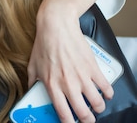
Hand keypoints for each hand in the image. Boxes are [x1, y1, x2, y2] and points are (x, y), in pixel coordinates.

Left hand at [27, 4, 112, 122]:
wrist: (56, 26)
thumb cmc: (44, 43)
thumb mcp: (32, 64)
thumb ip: (32, 80)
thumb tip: (30, 89)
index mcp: (52, 85)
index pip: (63, 113)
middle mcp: (68, 84)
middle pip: (83, 113)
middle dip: (87, 119)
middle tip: (87, 118)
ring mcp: (82, 77)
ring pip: (97, 103)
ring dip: (99, 108)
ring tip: (97, 106)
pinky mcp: (93, 68)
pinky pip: (106, 87)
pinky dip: (108, 93)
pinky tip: (105, 93)